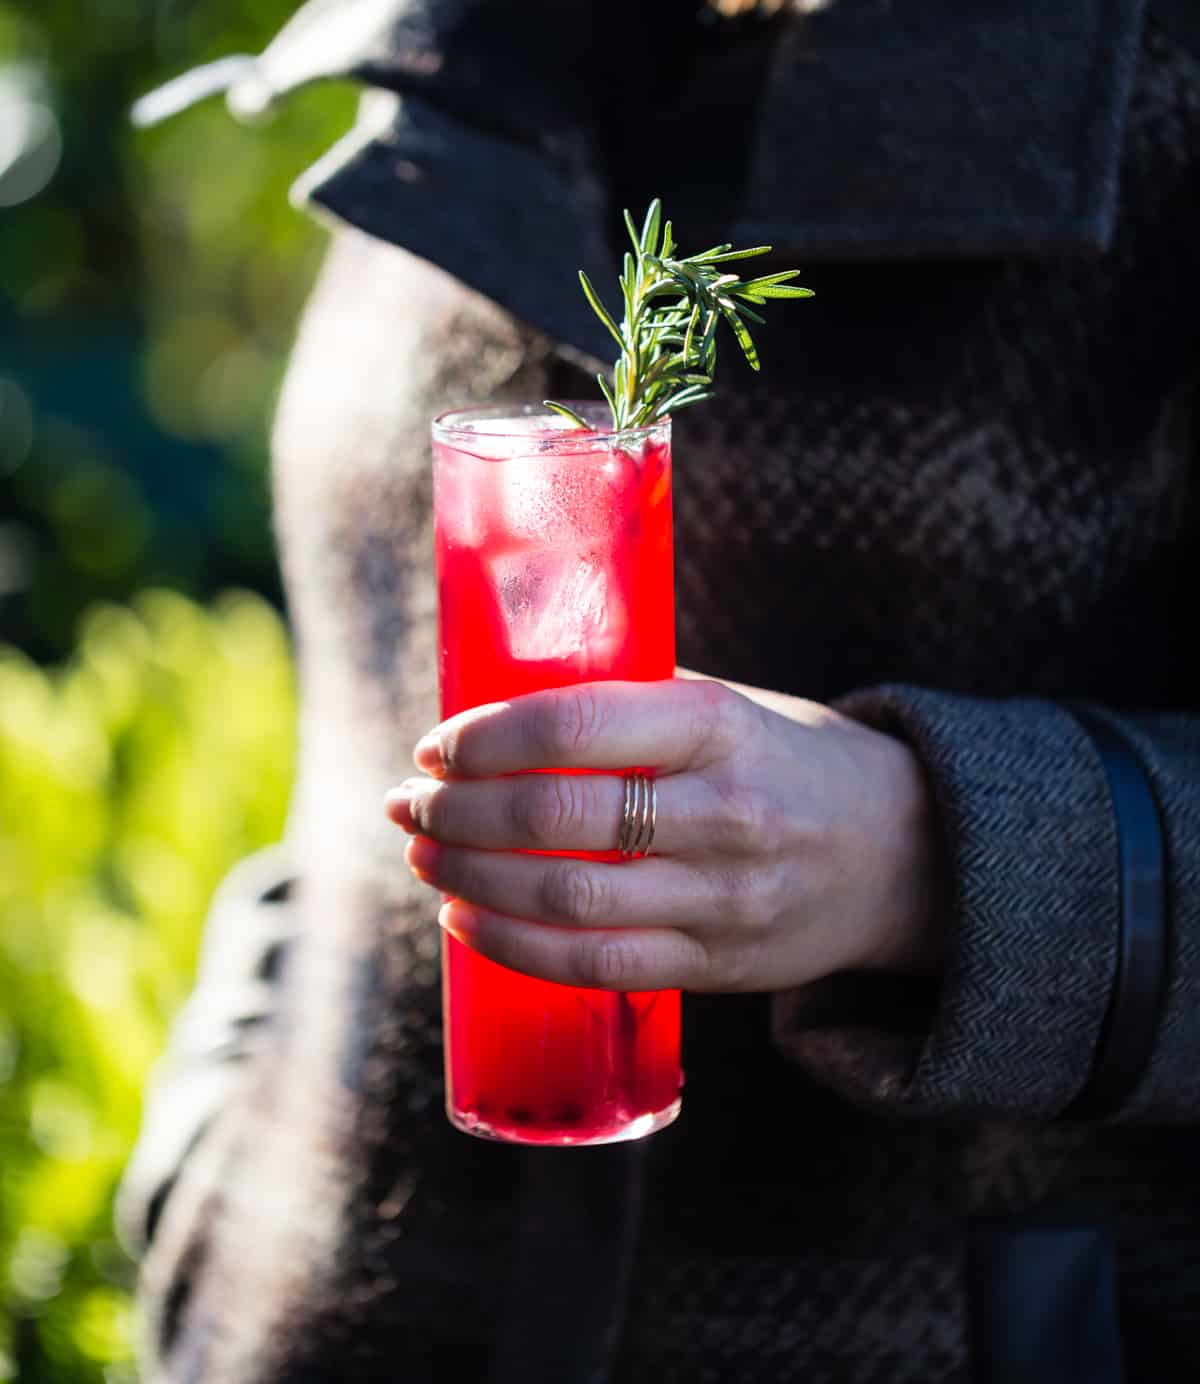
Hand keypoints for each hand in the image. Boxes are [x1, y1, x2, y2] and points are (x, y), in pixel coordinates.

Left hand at [387, 678, 944, 993]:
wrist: (905, 851)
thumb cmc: (789, 758)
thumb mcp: (731, 705)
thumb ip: (634, 701)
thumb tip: (504, 694)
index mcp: (719, 726)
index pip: (578, 725)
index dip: (486, 738)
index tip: (435, 746)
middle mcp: (724, 811)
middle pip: (558, 816)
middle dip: (460, 813)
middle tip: (410, 806)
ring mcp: (724, 896)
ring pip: (568, 899)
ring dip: (471, 881)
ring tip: (424, 859)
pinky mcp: (718, 962)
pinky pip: (597, 966)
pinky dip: (516, 948)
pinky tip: (467, 921)